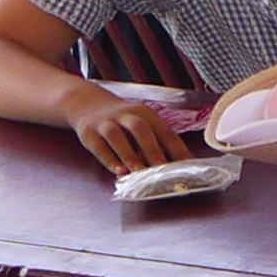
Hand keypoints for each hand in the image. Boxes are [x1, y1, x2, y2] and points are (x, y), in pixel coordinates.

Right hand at [68, 87, 189, 175]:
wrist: (86, 103)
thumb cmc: (124, 122)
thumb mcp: (142, 125)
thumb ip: (158, 144)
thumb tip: (178, 170)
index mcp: (146, 114)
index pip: (165, 132)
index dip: (178, 150)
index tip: (189, 167)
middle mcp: (125, 115)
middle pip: (139, 129)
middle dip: (152, 149)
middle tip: (162, 168)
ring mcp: (105, 123)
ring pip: (116, 136)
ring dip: (128, 155)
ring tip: (139, 172)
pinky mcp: (88, 133)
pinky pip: (99, 146)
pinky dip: (109, 160)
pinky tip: (119, 172)